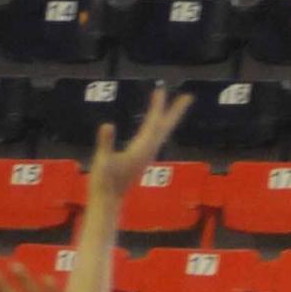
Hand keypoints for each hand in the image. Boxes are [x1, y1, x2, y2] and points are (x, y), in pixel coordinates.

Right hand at [88, 85, 193, 208]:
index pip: (152, 123)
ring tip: (176, 105)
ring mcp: (146, 155)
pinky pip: (154, 137)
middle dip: (176, 112)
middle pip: (165, 128)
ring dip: (169, 118)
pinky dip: (158, 126)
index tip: (160, 89)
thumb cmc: (104, 183)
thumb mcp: (102, 162)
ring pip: (161, 133)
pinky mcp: (142, 158)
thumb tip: (107, 126)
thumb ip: (105, 144)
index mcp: (141, 150)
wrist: (108, 202)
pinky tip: (156, 124)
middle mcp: (148, 151)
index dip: (157, 106)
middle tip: (188, 97)